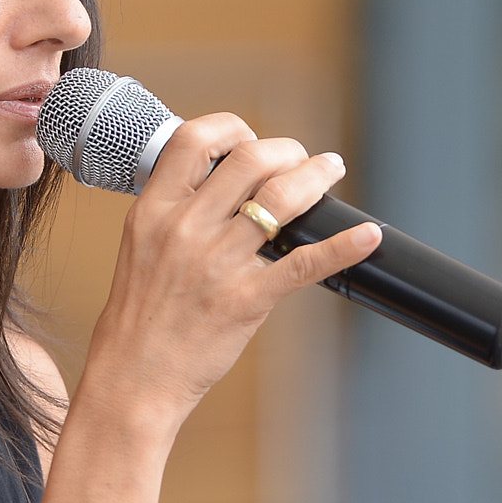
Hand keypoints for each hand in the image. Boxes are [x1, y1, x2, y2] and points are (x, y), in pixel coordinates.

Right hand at [81, 113, 381, 424]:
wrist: (133, 374)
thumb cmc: (139, 315)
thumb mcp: (140, 244)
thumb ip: (176, 210)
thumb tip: (223, 182)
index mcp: (154, 210)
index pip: (194, 140)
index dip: (231, 128)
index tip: (249, 138)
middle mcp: (185, 228)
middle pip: (249, 159)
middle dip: (285, 150)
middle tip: (300, 159)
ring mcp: (217, 263)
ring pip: (281, 198)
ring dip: (316, 176)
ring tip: (330, 171)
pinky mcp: (246, 299)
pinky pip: (304, 263)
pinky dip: (343, 246)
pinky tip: (367, 236)